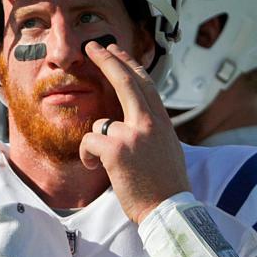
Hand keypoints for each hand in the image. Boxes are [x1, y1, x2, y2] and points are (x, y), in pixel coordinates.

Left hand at [78, 41, 189, 223]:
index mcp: (162, 122)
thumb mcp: (167, 149)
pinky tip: (98, 168)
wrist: (169, 211)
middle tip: (92, 45)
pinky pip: (89, 141)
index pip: (144, 83)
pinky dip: (88, 156)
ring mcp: (133, 134)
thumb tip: (137, 121)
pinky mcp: (116, 149)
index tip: (117, 50)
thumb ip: (152, 130)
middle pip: (125, 80)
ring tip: (108, 165)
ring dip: (97, 143)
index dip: (129, 64)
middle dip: (106, 59)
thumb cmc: (165, 186)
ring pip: (100, 122)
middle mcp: (149, 122)